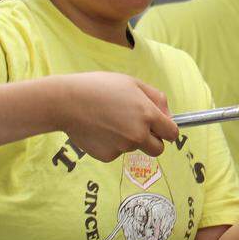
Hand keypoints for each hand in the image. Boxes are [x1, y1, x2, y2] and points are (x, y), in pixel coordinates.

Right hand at [51, 72, 178, 160]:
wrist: (65, 102)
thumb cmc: (99, 87)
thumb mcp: (132, 83)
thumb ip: (156, 98)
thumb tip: (168, 115)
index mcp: (148, 115)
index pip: (172, 134)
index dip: (168, 130)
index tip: (162, 128)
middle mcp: (138, 135)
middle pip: (158, 149)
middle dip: (152, 140)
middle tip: (137, 127)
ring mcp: (123, 148)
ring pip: (134, 148)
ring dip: (128, 138)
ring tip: (109, 120)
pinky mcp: (107, 156)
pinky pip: (116, 152)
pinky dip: (111, 143)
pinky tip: (99, 129)